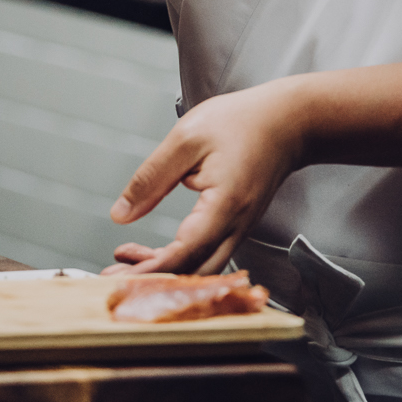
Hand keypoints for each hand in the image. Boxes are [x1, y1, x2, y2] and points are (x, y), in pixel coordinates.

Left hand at [103, 78, 306, 276]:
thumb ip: (151, 179)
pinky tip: (155, 250)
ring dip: (165, 271)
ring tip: (128, 259)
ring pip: (201, 269)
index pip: (184, 252)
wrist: (288, 121)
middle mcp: (236, 226)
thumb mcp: (186, 140)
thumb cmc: (242, 123)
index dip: (149, 269)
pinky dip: (179, 259)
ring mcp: (239, 229)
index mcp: (224, 206)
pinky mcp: (237, 226)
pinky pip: (208, 255)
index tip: (116, 275)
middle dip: (153, 280)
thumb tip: (121, 214)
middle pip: (194, 272)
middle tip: (113, 275)